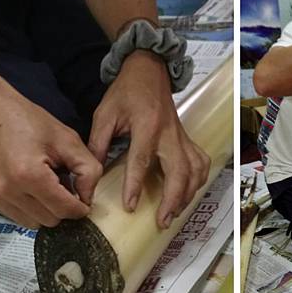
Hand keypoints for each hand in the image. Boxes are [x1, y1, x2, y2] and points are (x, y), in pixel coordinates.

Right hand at [0, 87, 102, 228]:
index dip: (81, 207)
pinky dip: (30, 208)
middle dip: (63, 207)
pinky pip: (18, 217)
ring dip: (46, 210)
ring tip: (47, 185)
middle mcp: (7, 190)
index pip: (65, 210)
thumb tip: (88, 198)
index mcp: (29, 175)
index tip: (84, 198)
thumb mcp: (69, 140)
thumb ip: (88, 170)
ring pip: (35, 223)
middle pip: (51, 220)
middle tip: (64, 184)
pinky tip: (31, 186)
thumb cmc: (28, 121)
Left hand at [89, 50, 210, 228]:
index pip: (142, 160)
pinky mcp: (188, 138)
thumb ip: (98, 143)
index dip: (136, 185)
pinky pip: (201, 162)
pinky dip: (198, 180)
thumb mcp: (104, 113)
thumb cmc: (126, 92)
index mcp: (146, 125)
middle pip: (178, 171)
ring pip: (194, 170)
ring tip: (174, 213)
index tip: (131, 207)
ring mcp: (182, 137)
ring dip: (187, 194)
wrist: (149, 71)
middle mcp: (169, 133)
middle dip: (172, 199)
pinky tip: (189, 192)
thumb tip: (90, 174)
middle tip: (163, 221)